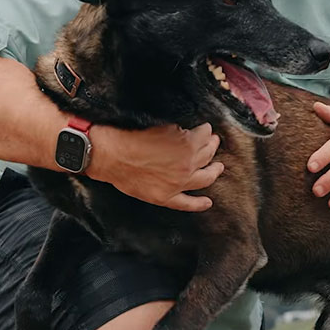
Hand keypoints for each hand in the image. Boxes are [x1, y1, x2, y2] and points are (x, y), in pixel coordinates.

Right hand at [86, 123, 222, 211]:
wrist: (111, 155)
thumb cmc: (132, 137)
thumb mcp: (161, 125)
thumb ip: (180, 131)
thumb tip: (189, 133)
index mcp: (187, 144)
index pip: (204, 135)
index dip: (206, 130)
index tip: (206, 129)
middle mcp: (187, 165)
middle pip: (208, 155)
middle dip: (212, 146)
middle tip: (214, 142)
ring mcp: (179, 183)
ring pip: (205, 178)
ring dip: (214, 171)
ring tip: (218, 167)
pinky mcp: (166, 197)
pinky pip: (187, 203)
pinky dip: (199, 204)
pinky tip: (208, 202)